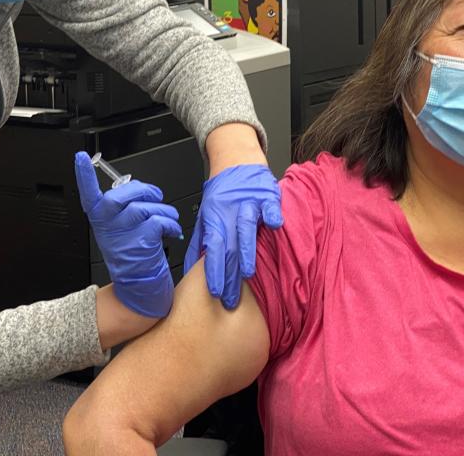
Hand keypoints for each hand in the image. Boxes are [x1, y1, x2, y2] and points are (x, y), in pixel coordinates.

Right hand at [74, 152, 181, 317]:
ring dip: (164, 210)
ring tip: (167, 220)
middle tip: (155, 197)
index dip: (84, 175)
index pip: (88, 194)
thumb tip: (141, 189)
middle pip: (122, 194)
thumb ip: (124, 207)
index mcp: (101, 219)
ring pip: (145, 207)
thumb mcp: (121, 229)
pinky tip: (171, 231)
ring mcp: (123, 236)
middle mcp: (109, 226)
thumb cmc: (133, 253)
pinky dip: (170, 224)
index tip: (80, 158)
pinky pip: (159, 221)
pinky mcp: (141, 244)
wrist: (139, 287)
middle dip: (144, 190)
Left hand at [184, 164, 281, 309]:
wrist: (237, 164)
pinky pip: (270, 205)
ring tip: (249, 274)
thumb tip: (188, 271)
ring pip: (246, 227)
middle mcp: (230, 213)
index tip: (215, 292)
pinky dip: (273, 214)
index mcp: (215, 219)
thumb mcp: (206, 218)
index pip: (212, 249)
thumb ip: (199, 244)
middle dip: (229, 274)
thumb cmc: (222, 196)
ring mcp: (249, 203)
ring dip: (247, 250)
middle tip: (231, 299)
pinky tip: (275, 226)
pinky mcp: (267, 195)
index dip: (213, 271)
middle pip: (228, 246)